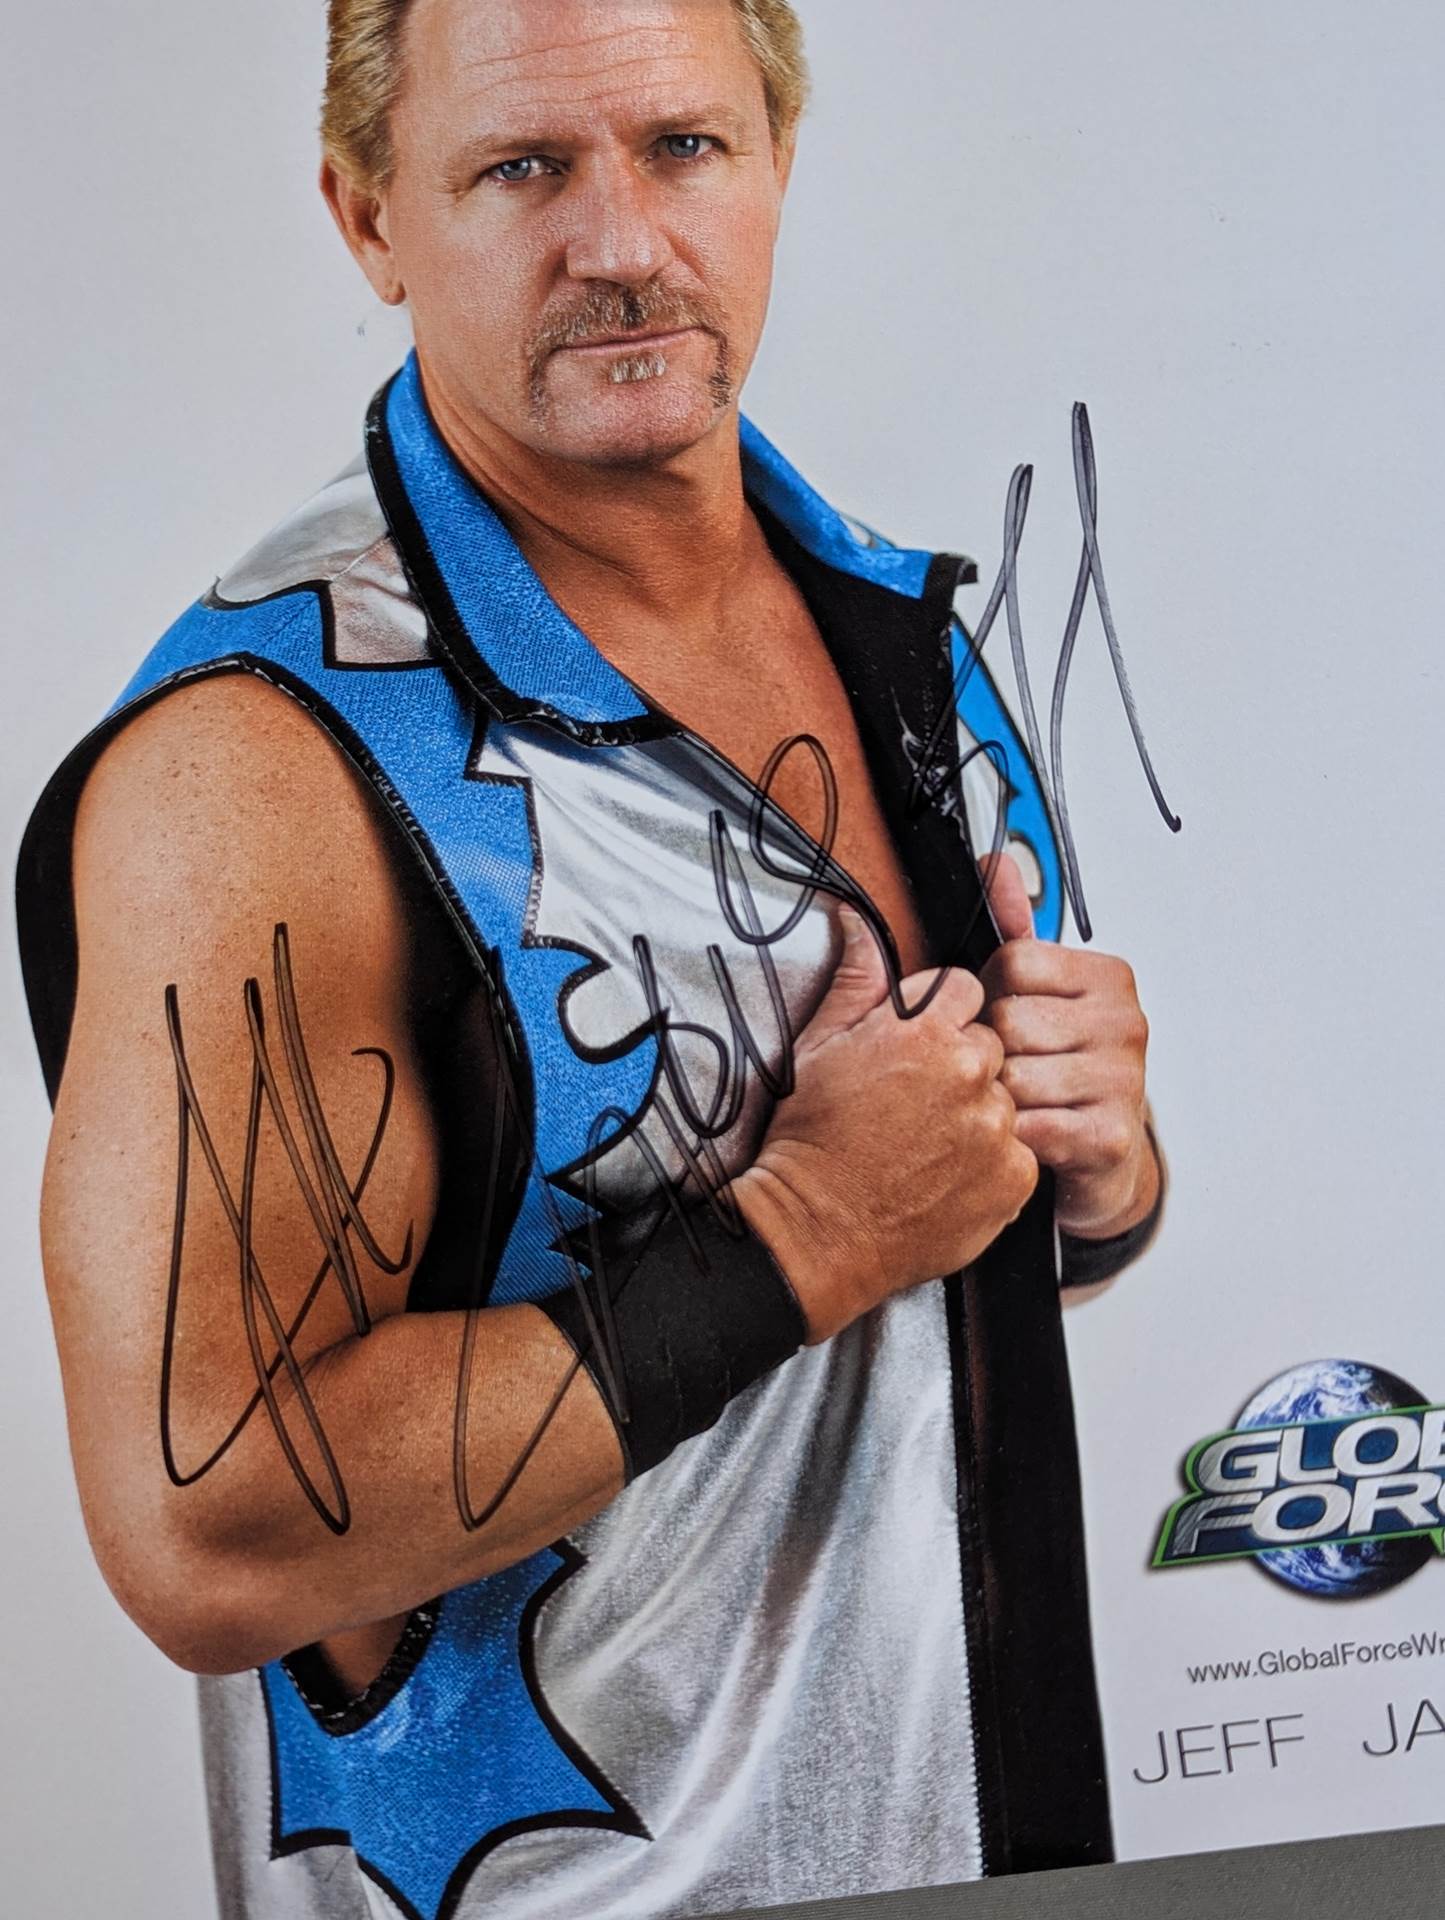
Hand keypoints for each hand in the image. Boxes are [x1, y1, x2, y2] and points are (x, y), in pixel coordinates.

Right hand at [730, 901, 1037, 1344]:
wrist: (818, 1229)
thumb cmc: (813, 1140)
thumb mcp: (821, 1045)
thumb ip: (857, 978)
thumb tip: (857, 921)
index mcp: (924, 1026)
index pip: (968, 990)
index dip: (942, 1018)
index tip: (918, 1049)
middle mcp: (969, 1070)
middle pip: (994, 1045)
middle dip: (964, 1066)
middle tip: (918, 1104)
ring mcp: (995, 1126)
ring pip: (1008, 1098)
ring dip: (980, 1115)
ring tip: (929, 1143)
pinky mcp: (1013, 1176)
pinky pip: (1020, 1151)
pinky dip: (993, 1164)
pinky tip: (948, 1175)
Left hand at [977, 851, 1157, 1238]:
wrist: (1099, 1161)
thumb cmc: (1058, 1069)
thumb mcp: (1038, 994)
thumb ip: (1017, 929)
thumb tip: (997, 862)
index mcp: (1108, 977)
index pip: (1012, 961)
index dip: (990, 994)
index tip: (1006, 1016)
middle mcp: (1126, 1022)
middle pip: (1007, 1020)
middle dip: (992, 1050)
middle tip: (1009, 1068)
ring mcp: (1124, 1080)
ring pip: (1012, 1075)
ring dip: (999, 1097)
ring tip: (1016, 1104)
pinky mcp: (1111, 1136)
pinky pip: (1027, 1125)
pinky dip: (1012, 1136)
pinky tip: (1026, 1136)